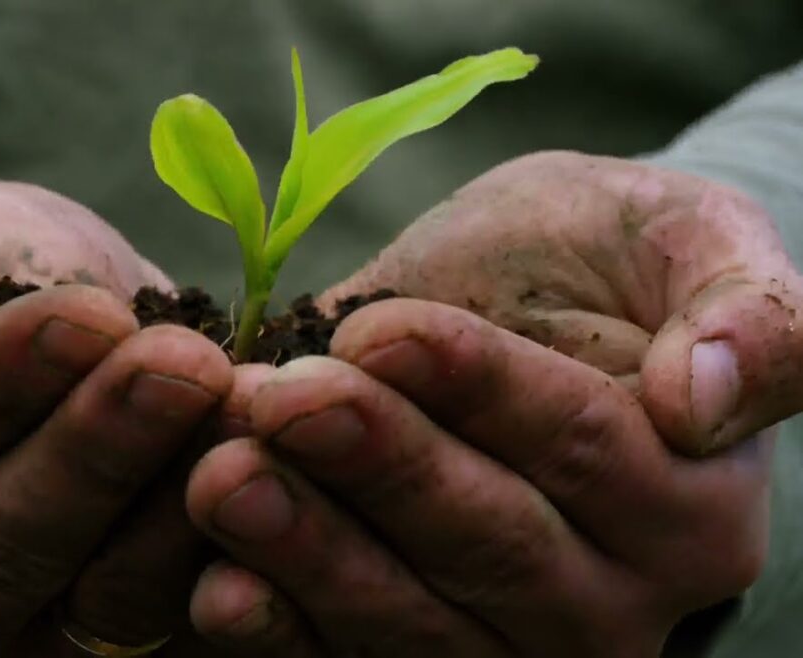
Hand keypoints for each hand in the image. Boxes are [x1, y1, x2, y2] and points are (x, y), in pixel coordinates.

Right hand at [0, 182, 232, 656]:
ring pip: (105, 598)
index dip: (0, 381)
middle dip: (104, 444)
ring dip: (184, 500)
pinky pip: (180, 622)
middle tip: (188, 361)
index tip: (87, 313)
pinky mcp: (109, 653)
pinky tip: (282, 472)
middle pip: (5, 544)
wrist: (26, 314)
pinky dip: (234, 550)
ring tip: (248, 406)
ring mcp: (15, 648)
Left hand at [183, 152, 802, 655]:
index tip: (379, 330)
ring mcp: (508, 645)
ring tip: (225, 481)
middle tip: (280, 402)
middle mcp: (609, 599)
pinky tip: (218, 591)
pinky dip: (282, 634)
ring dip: (310, 555)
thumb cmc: (598, 269)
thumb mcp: (681, 239)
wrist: (516, 321)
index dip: (479, 387)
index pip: (586, 447)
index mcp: (689, 499)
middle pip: (491, 544)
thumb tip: (703, 398)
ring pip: (415, 623)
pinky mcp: (417, 653)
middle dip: (379, 469)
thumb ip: (745, 308)